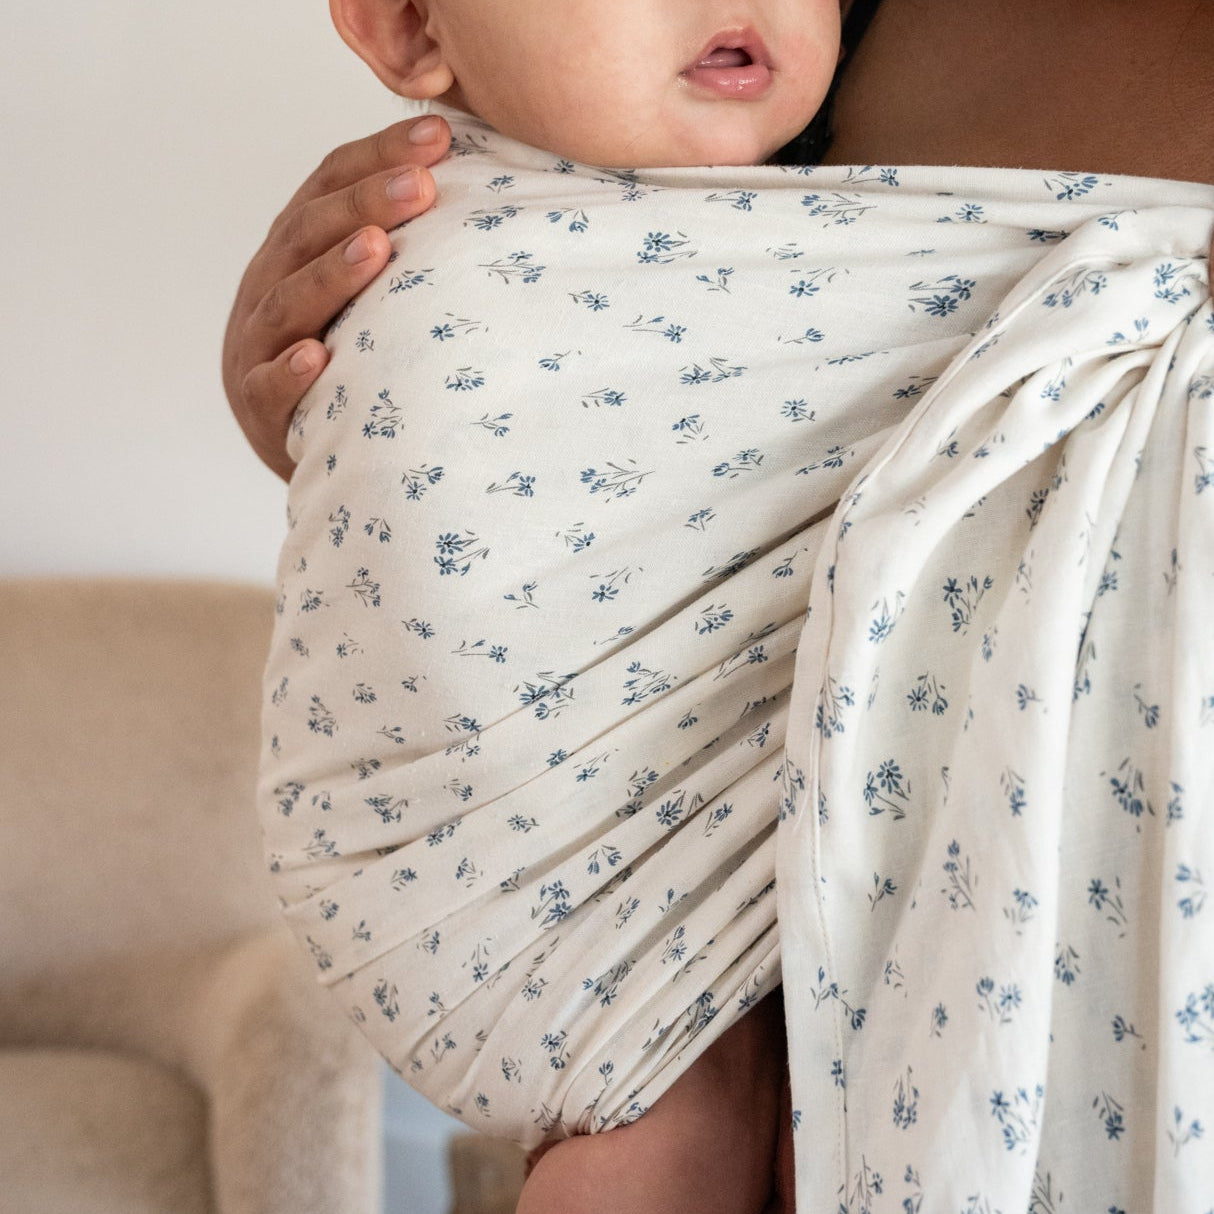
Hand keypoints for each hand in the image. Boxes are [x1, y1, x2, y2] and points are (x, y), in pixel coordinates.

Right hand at [223, 113, 450, 479]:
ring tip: (378, 249)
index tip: (440, 135)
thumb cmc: (343, 353)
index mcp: (294, 248)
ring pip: (286, 302)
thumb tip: (467, 180)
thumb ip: (393, 239)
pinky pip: (267, 388)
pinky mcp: (258, 408)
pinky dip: (287, 371)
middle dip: (365, 203)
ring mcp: (256, 346)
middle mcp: (268, 285)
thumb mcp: (361, 290)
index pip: (329, 185)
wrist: (299, 441)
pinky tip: (314, 356)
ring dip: (331, 274)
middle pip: (308, 233)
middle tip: (422, 185)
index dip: (379, 155)